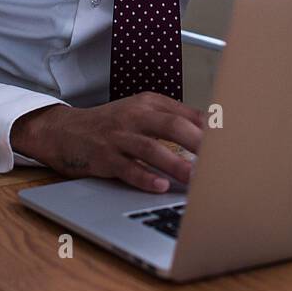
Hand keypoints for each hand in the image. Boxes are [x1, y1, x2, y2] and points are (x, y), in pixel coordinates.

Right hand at [11, 93, 203, 192]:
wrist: (62, 131)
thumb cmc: (108, 126)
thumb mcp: (139, 113)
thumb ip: (170, 118)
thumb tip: (208, 130)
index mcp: (148, 103)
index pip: (185, 113)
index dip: (209, 129)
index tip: (230, 142)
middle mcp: (134, 116)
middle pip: (172, 126)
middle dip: (198, 143)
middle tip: (219, 160)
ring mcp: (118, 137)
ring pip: (151, 148)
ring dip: (176, 165)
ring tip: (195, 179)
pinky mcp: (103, 157)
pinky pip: (127, 168)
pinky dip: (144, 177)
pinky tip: (159, 186)